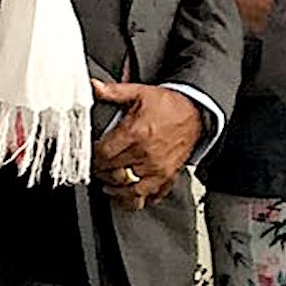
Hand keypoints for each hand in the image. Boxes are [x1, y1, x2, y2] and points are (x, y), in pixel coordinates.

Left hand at [89, 79, 198, 209]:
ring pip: (129, 190)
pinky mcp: (168, 177)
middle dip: (101, 172)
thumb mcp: (138, 92)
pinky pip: (150, 196)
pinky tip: (127, 195)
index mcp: (135, 133)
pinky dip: (137, 199)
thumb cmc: (167, 104)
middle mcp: (146, 154)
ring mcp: (158, 169)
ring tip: (108, 184)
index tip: (90, 155)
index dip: (92, 157)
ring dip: (115, 189)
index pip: (104, 154)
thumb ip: (113, 92)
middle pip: (113, 172)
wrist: (195, 112)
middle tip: (96, 168)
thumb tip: (92, 86)